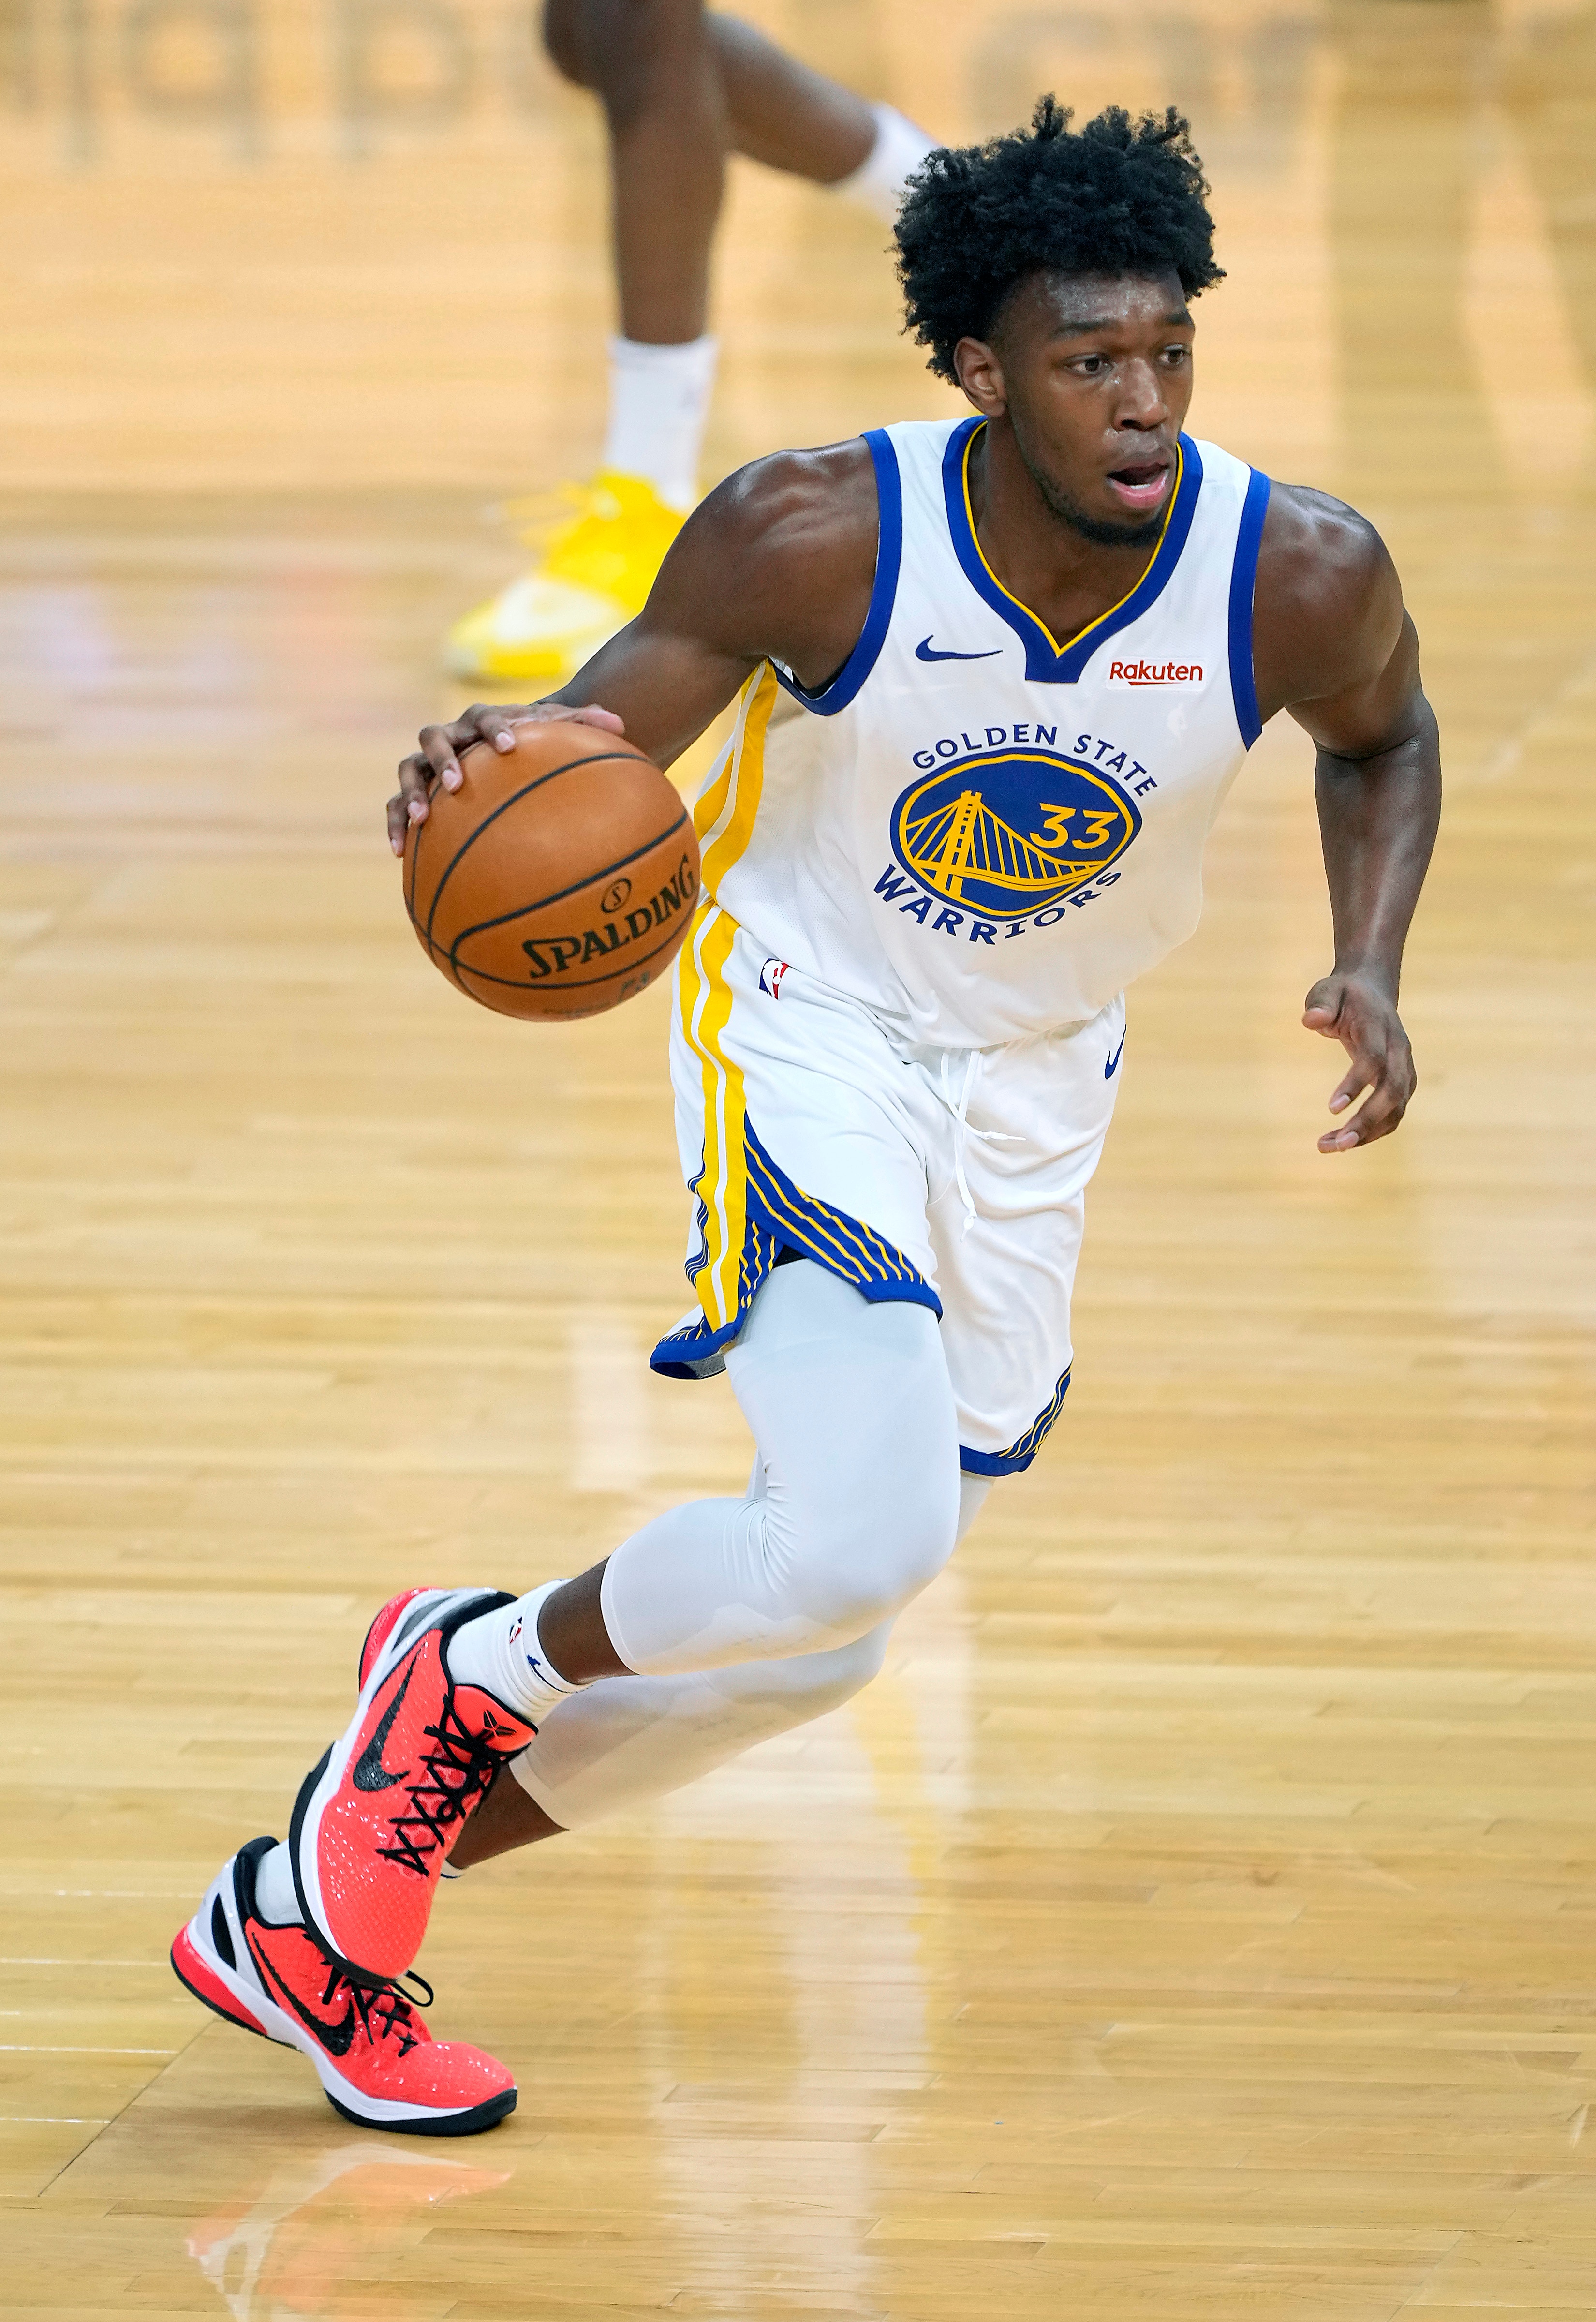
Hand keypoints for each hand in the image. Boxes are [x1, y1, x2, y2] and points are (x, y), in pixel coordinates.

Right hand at [387, 699, 624, 855]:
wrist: (499, 749)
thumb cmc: (532, 744)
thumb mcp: (559, 733)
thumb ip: (585, 724)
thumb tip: (621, 723)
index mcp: (481, 721)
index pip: (483, 717)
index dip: (492, 729)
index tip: (507, 746)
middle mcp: (450, 738)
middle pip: (433, 737)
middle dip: (443, 759)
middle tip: (458, 784)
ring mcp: (427, 765)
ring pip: (408, 768)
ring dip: (411, 792)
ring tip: (421, 819)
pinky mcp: (416, 792)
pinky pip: (395, 807)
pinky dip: (395, 825)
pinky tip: (400, 852)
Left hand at [1301, 971, 1415, 1152]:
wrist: (1373, 992)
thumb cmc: (1344, 995)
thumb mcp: (1327, 990)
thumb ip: (1321, 1004)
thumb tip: (1312, 1020)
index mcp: (1381, 1028)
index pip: (1374, 1060)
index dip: (1356, 1085)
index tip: (1331, 1109)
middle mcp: (1399, 1051)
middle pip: (1392, 1091)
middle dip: (1367, 1120)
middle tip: (1337, 1143)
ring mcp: (1405, 1068)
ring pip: (1396, 1110)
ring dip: (1367, 1133)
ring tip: (1330, 1147)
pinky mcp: (1402, 1083)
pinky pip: (1392, 1115)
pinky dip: (1371, 1132)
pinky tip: (1340, 1141)